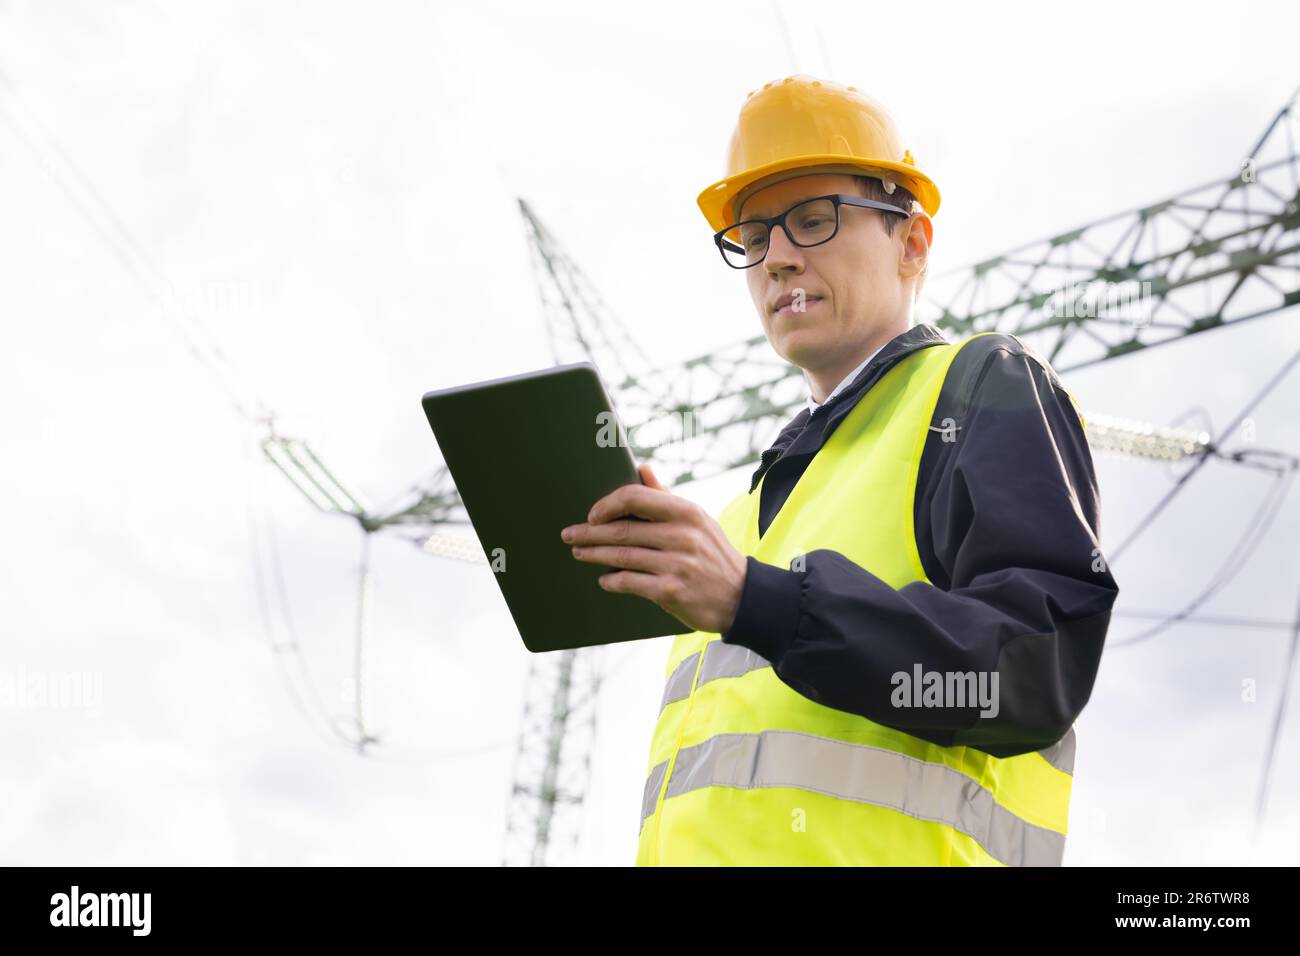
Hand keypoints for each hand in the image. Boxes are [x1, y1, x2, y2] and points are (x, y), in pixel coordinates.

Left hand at [560, 463, 747, 633]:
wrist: (742, 597)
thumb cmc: (713, 554)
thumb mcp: (698, 520)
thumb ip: (666, 496)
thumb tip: (642, 469)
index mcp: (686, 512)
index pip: (635, 497)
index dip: (607, 505)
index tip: (592, 514)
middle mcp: (681, 535)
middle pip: (621, 530)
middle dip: (589, 533)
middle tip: (569, 535)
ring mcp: (676, 564)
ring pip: (621, 557)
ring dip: (594, 555)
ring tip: (579, 552)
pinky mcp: (670, 591)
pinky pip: (629, 582)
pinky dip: (611, 581)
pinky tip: (603, 579)